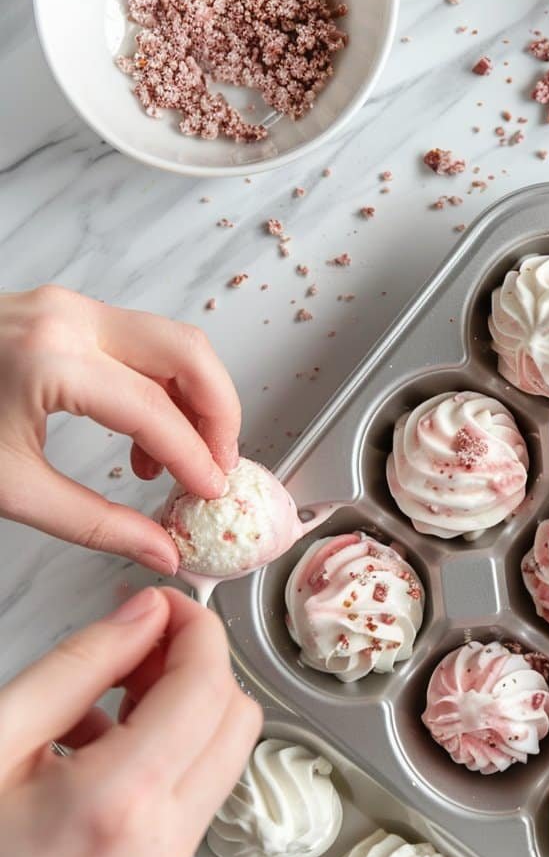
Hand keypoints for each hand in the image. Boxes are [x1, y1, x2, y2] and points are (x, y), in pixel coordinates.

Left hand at [0, 286, 241, 573]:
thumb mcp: (9, 488)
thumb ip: (95, 524)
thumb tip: (158, 550)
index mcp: (51, 360)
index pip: (156, 412)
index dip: (196, 460)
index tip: (210, 495)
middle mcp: (69, 318)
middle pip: (188, 353)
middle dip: (218, 414)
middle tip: (217, 469)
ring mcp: (68, 306)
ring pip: (172, 340)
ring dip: (194, 399)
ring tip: (177, 462)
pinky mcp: (65, 311)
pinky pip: (141, 341)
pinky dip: (162, 386)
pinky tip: (141, 438)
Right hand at [0, 587, 260, 856]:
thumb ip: (76, 668)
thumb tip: (140, 616)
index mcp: (117, 803)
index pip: (208, 686)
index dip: (196, 628)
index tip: (164, 606)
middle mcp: (158, 846)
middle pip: (237, 721)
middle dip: (200, 666)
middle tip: (139, 643)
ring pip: (224, 760)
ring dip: (188, 711)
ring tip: (110, 694)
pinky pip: (193, 801)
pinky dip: (170, 756)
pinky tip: (99, 747)